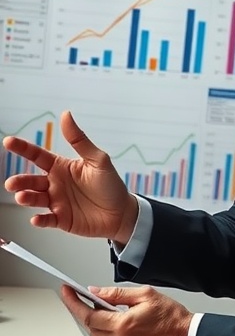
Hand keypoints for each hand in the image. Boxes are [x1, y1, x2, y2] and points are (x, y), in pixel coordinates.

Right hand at [3, 110, 137, 243]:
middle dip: (20, 181)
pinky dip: (40, 220)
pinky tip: (36, 219)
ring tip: (22, 197)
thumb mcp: (97, 159)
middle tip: (12, 183)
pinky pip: (47, 220)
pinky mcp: (62, 219)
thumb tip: (66, 115)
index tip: (8, 142)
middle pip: (31, 180)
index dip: (22, 148)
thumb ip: (79, 140)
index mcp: (62, 167)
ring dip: (27, 198)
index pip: (37, 155)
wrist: (122, 213)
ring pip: (35, 199)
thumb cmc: (111, 185)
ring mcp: (57, 202)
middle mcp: (55, 184)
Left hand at [60, 284, 191, 335]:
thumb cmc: (172, 317)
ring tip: (112, 315)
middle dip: (89, 313)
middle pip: (92, 328)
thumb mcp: (145, 295)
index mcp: (124, 326)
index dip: (74, 303)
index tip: (67, 293)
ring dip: (100, 326)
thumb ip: (117, 294)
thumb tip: (96, 292)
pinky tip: (121, 329)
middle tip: (93, 301)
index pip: (88, 315)